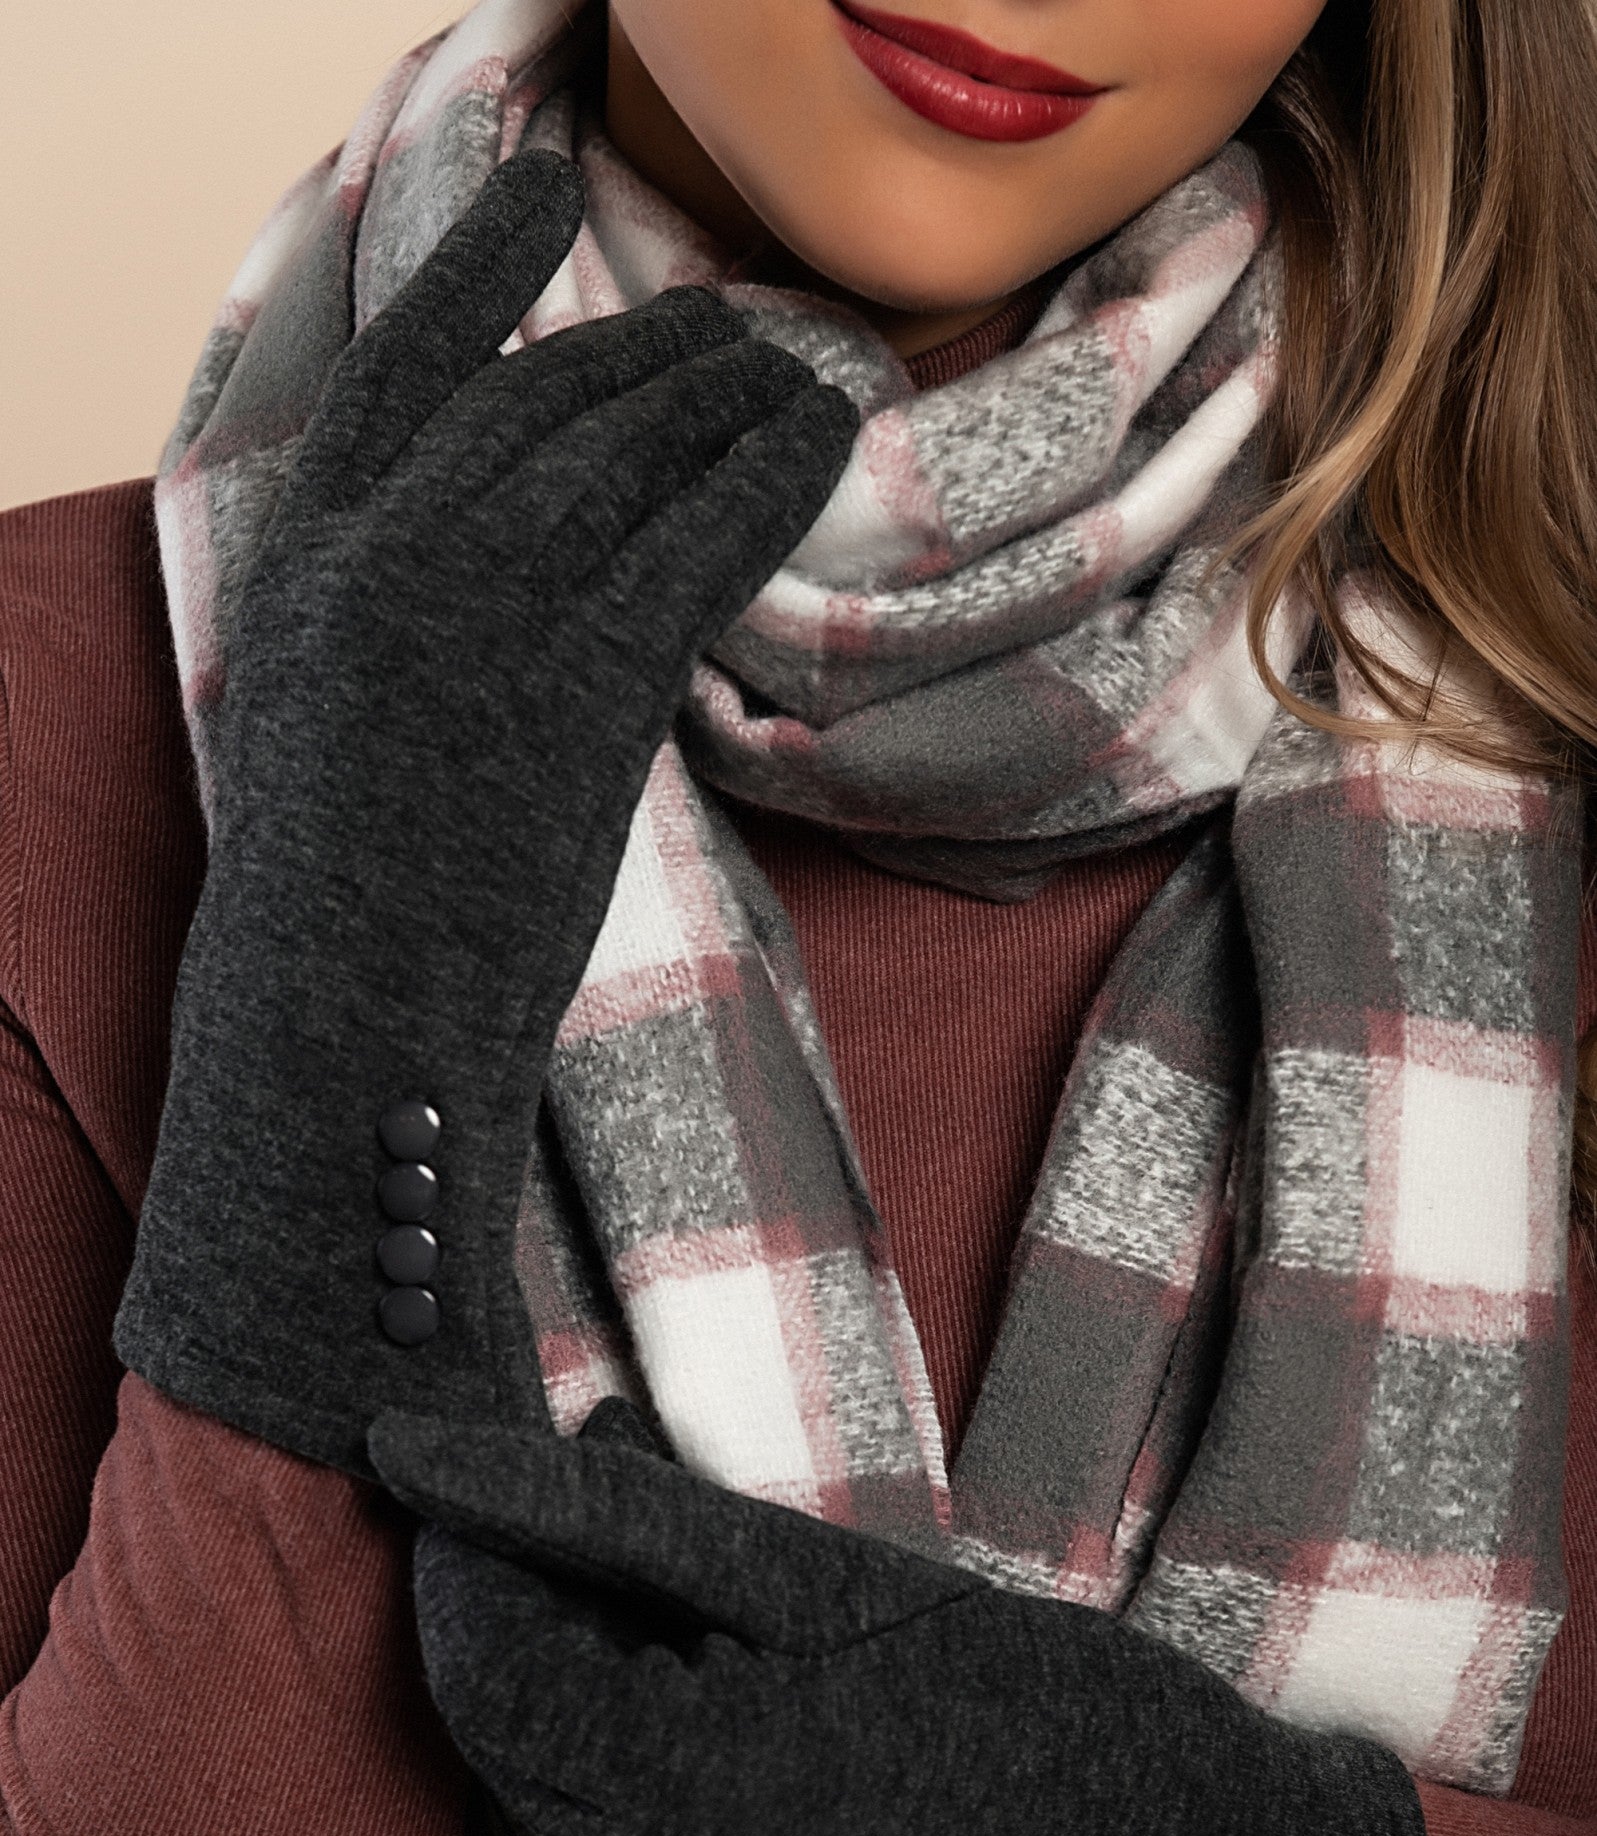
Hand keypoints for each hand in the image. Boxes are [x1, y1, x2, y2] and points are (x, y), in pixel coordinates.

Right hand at [116, 149, 857, 1472]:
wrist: (340, 1057)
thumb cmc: (351, 934)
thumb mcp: (345, 747)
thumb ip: (405, 636)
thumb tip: (522, 570)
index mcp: (307, 571)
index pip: (397, 371)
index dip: (479, 271)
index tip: (546, 196)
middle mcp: (381, 569)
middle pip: (540, 402)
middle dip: (654, 349)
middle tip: (745, 327)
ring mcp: (474, 630)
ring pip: (624, 458)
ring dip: (729, 398)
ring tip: (808, 372)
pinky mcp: (569, 702)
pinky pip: (685, 552)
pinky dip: (761, 485)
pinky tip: (821, 449)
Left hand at [370, 1403, 1427, 1835]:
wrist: (1100, 1814)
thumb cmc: (961, 1665)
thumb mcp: (789, 1566)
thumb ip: (606, 1510)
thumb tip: (431, 1450)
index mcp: (679, 1797)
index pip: (485, 1666)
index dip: (457, 1546)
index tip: (449, 1445)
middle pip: (488, 1721)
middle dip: (498, 1594)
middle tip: (562, 1486)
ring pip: (514, 1769)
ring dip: (539, 1655)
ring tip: (643, 1578)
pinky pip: (563, 1817)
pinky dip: (581, 1726)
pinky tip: (664, 1661)